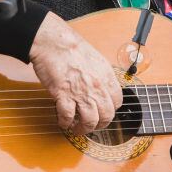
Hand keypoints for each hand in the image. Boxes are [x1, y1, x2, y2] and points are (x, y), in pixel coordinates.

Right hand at [28, 12, 123, 135]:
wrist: (53, 42)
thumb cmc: (71, 47)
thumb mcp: (96, 59)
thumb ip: (101, 75)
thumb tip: (102, 87)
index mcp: (106, 77)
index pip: (117, 102)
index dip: (111, 110)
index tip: (104, 112)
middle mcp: (97, 87)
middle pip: (106, 116)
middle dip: (100, 125)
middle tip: (93, 126)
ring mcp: (81, 93)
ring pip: (90, 121)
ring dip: (83, 128)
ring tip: (77, 128)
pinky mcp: (63, 95)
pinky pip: (68, 117)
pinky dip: (65, 123)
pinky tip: (63, 122)